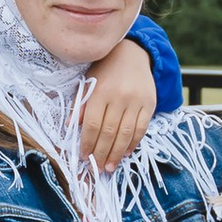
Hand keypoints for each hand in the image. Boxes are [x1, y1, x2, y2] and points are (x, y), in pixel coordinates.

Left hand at [77, 37, 158, 168]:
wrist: (133, 54)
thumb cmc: (105, 70)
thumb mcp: (89, 82)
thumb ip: (81, 104)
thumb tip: (71, 126)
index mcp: (101, 92)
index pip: (93, 124)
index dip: (87, 143)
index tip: (83, 156)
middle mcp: (119, 97)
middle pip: (109, 132)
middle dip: (101, 153)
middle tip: (97, 168)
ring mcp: (136, 101)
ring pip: (126, 133)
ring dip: (117, 153)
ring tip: (110, 167)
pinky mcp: (150, 103)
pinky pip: (142, 128)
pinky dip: (133, 143)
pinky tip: (125, 152)